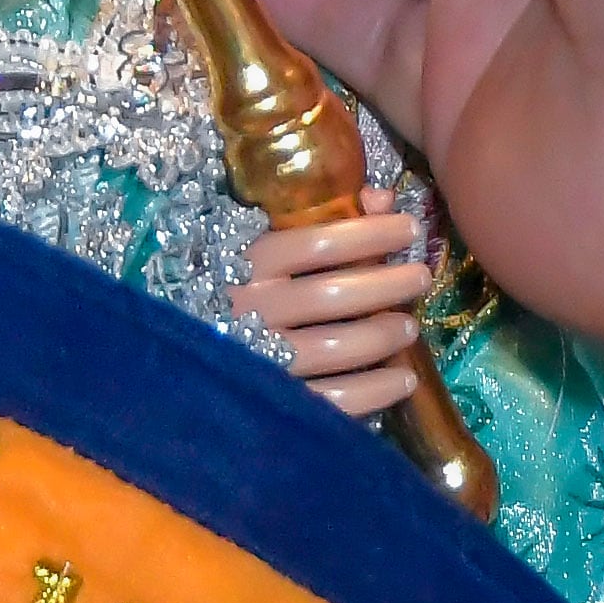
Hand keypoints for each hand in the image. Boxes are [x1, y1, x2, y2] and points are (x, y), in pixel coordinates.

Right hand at [233, 211, 434, 419]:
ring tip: (410, 328)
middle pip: (332, 295)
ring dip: (384, 336)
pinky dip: (377, 389)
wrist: (183, 359)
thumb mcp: (268, 244)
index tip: (411, 229)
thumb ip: (325, 218)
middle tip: (421, 278)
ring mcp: (259, 360)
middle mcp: (250, 310)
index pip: (317, 243)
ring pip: (336, 347)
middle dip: (388, 285)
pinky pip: (334, 399)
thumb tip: (382, 199)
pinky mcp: (273, 403)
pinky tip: (404, 379)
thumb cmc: (237, 285)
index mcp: (247, 263)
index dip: (370, 234)